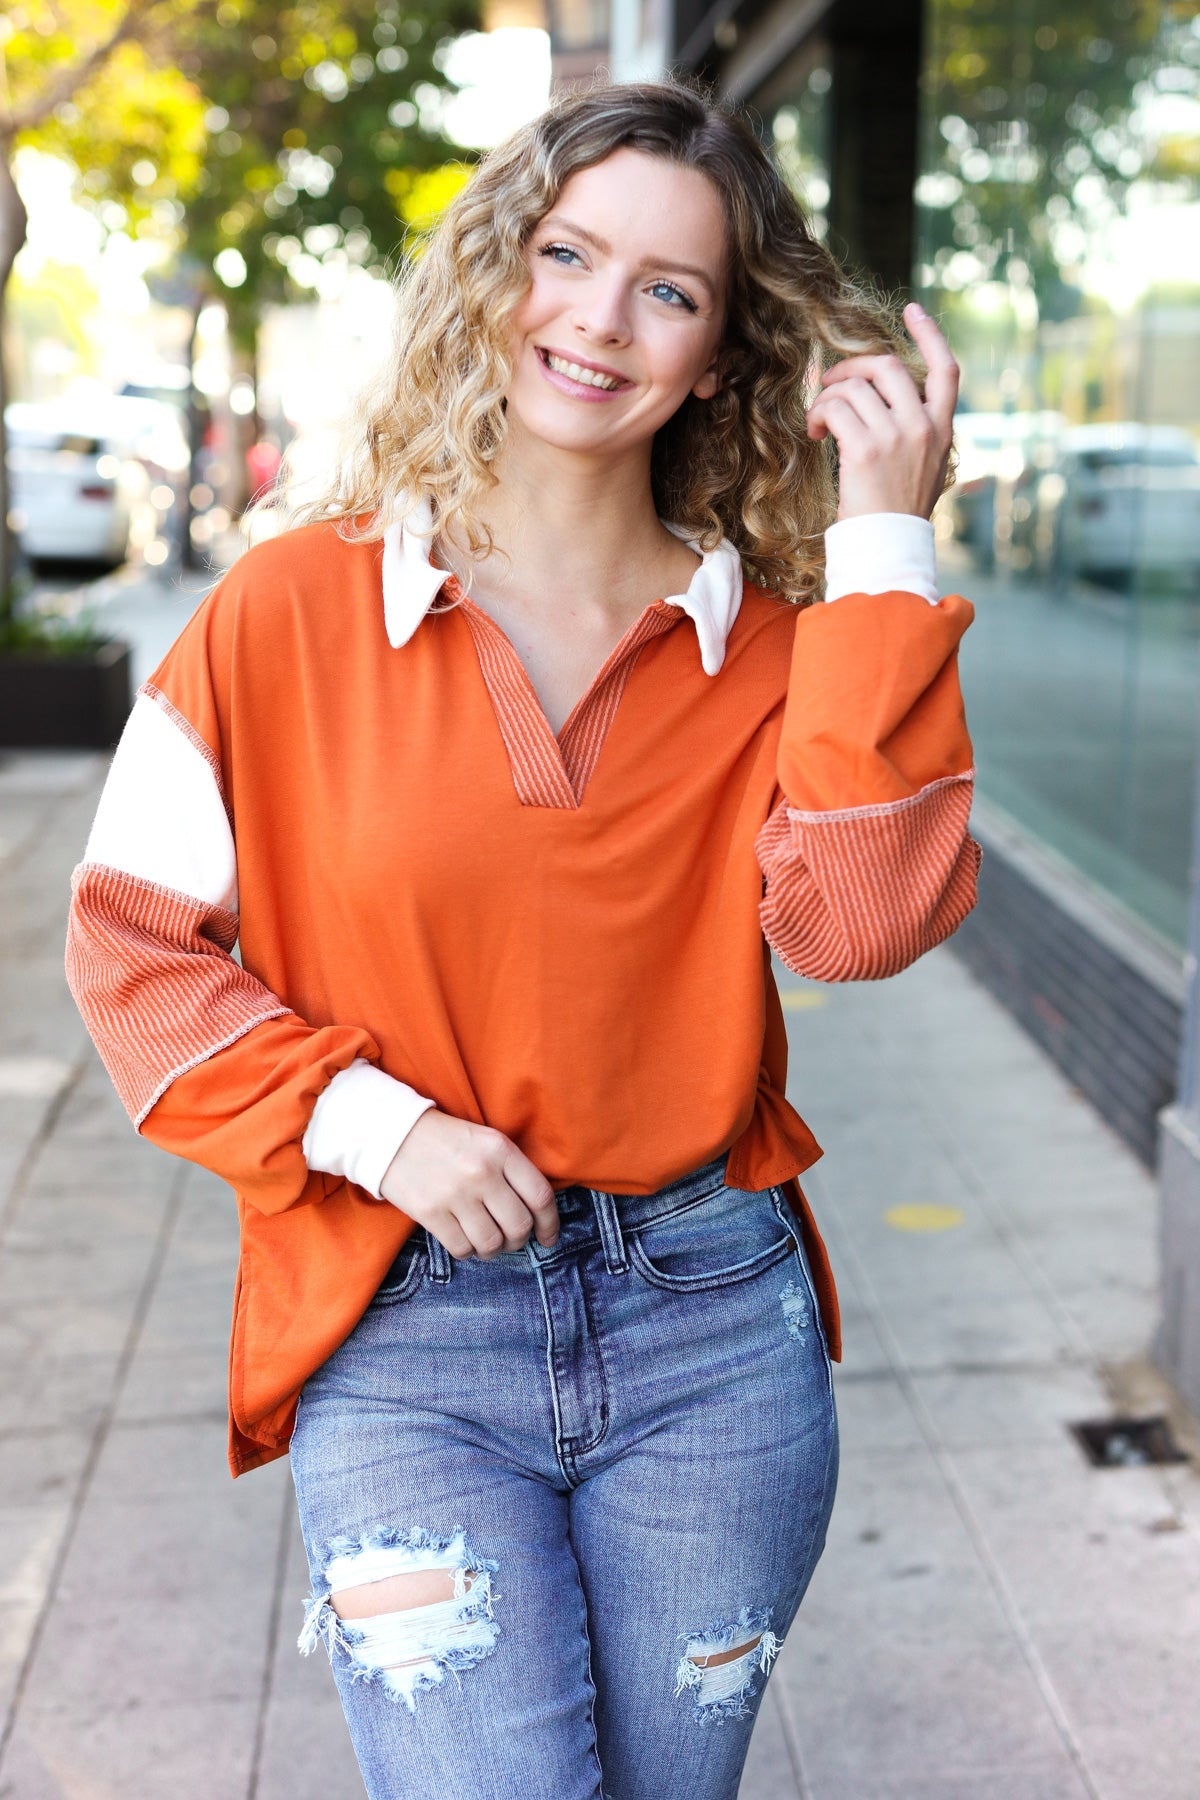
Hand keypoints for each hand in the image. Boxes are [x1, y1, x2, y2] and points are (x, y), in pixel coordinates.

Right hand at [378, 1108, 559, 1257]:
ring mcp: (455, 1194)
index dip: (550, 1223)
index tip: (548, 1237)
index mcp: (500, 1150)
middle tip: (511, 1239)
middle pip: (518, 1225)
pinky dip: (468, 1251)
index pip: (540, 1196)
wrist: (391, 1135)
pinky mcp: (431, 1213)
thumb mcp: (486, 1141)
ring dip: (493, 1250)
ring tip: (486, 1241)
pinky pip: (462, 1249)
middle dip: (519, 1240)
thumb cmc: (445, 1141)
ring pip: (492, 1243)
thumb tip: (536, 1213)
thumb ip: (512, 1170)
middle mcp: (482, 1173)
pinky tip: (464, 1239)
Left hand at [806, 303, 958, 520]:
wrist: (888, 548)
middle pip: (888, 367)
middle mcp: (924, 428)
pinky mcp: (866, 451)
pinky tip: (814, 432)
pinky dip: (818, 414)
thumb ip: (916, 431)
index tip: (913, 310)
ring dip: (827, 397)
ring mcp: (897, 437)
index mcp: (942, 430)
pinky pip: (835, 409)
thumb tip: (883, 400)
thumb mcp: (922, 468)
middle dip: (853, 368)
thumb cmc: (897, 512)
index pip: (947, 370)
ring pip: (855, 387)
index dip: (930, 335)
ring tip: (818, 422)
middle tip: (830, 384)